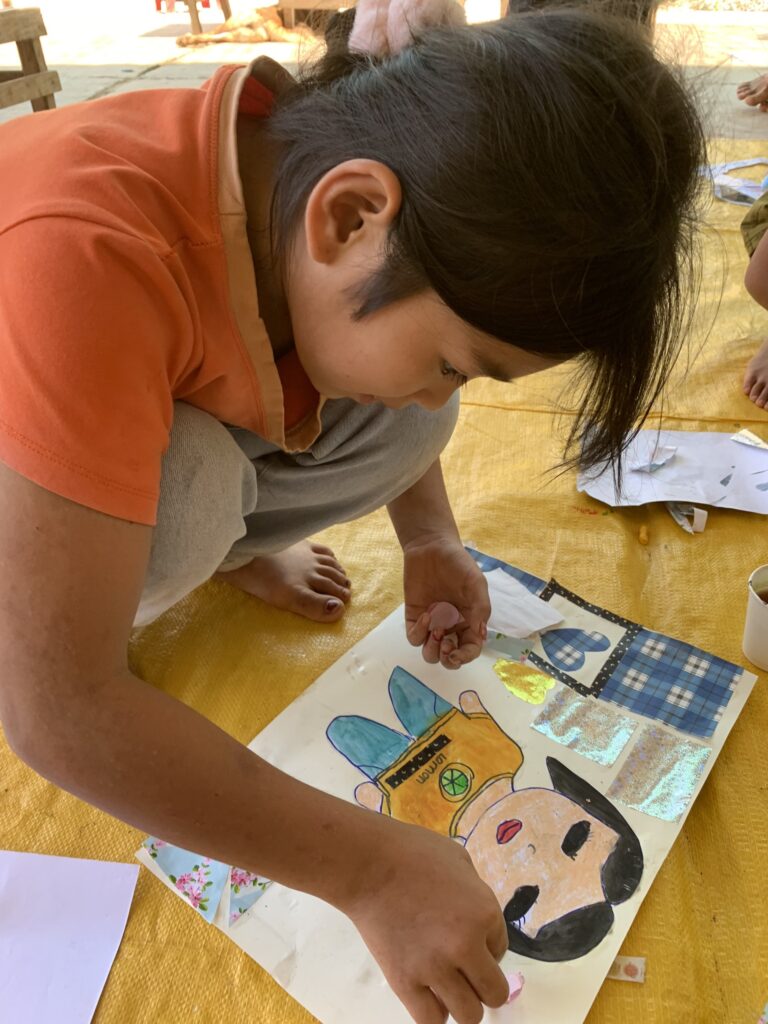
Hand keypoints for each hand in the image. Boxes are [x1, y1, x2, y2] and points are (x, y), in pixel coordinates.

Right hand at [344, 819, 508, 1023]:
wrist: (368, 863)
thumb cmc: (412, 851)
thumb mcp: (459, 860)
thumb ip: (476, 893)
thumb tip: (480, 921)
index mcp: (484, 912)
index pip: (501, 948)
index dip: (486, 943)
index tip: (466, 933)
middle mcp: (466, 946)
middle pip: (494, 992)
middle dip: (484, 983)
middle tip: (466, 970)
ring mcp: (435, 968)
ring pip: (469, 1015)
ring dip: (463, 1003)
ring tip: (448, 987)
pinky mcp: (405, 983)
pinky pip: (432, 1021)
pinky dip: (435, 1014)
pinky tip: (429, 997)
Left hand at [403, 537, 489, 668]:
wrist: (432, 547)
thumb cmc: (458, 564)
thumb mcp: (476, 583)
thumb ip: (481, 608)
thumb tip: (481, 635)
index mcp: (469, 622)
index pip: (470, 649)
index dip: (465, 657)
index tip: (458, 654)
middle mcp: (451, 627)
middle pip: (449, 658)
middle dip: (448, 659)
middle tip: (446, 646)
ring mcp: (432, 624)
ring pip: (430, 653)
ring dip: (432, 650)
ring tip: (436, 632)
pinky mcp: (414, 618)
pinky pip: (414, 637)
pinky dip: (419, 633)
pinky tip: (426, 616)